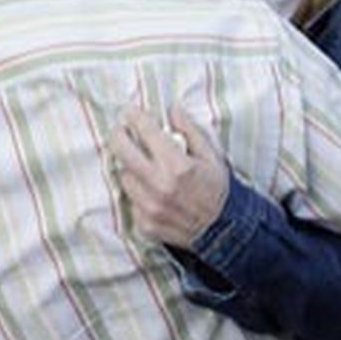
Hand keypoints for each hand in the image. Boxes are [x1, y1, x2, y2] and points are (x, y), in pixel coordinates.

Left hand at [109, 105, 228, 248]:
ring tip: (144, 166)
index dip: (135, 117)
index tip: (130, 111)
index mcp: (178, 166)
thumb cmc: (216, 189)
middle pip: (122, 151)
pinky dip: (138, 192)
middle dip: (118, 134)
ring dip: (131, 167)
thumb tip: (172, 109)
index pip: (146, 132)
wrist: (221, 230)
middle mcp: (160, 186)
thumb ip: (190, 130)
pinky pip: (131, 200)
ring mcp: (150, 208)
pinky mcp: (145, 224)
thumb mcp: (211, 155)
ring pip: (124, 176)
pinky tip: (152, 191)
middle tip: (120, 129)